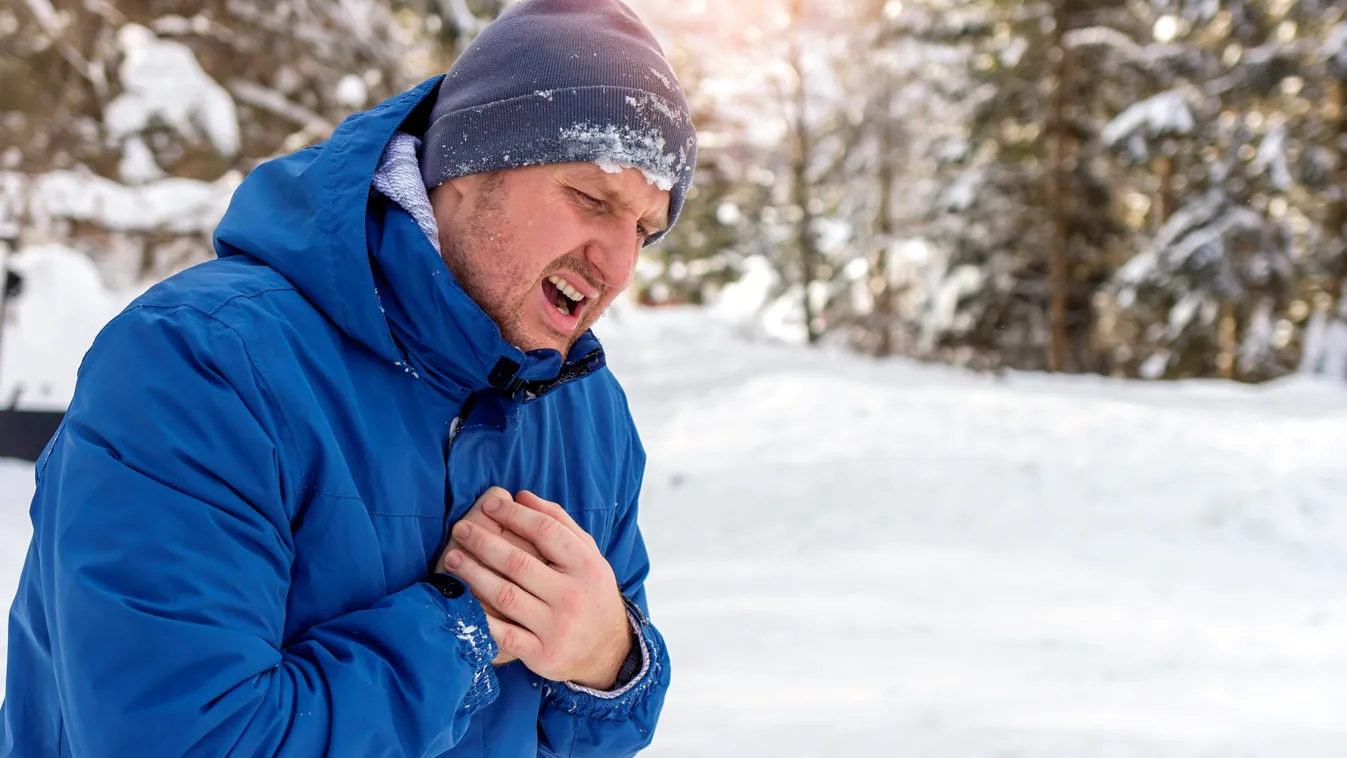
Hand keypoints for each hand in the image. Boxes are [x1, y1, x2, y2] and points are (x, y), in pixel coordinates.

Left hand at [442, 491, 630, 688]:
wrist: (608, 650)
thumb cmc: (590, 592)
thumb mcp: (588, 555)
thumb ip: (559, 522)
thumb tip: (521, 495)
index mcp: (586, 565)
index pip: (546, 531)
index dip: (514, 515)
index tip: (489, 505)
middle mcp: (572, 595)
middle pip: (518, 562)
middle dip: (484, 543)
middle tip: (461, 528)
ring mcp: (556, 627)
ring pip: (505, 596)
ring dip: (473, 574)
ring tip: (452, 558)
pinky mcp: (542, 654)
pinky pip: (503, 634)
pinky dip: (480, 616)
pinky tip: (461, 600)